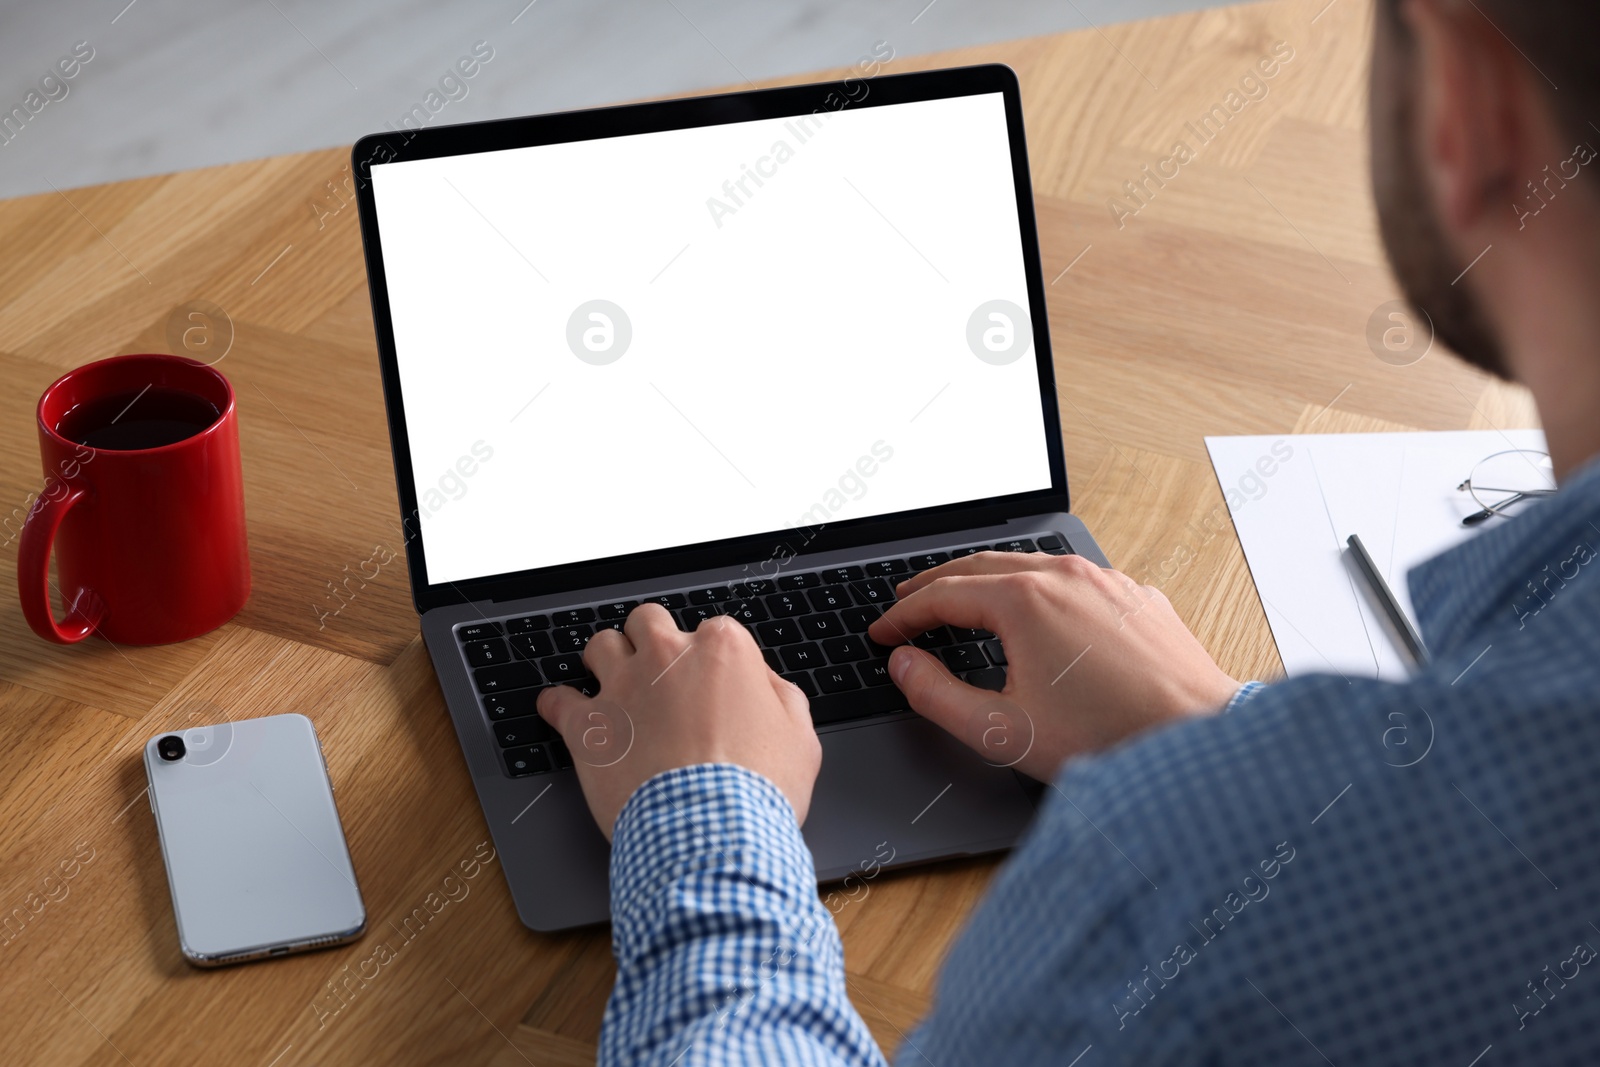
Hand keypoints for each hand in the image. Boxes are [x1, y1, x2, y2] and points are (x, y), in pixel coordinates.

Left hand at [537, 606, 820, 838]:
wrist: (711, 833)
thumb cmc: (758, 789)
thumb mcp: (800, 738)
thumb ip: (779, 697)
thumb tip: (764, 685)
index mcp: (721, 650)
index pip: (712, 631)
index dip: (711, 659)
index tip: (710, 684)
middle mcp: (667, 656)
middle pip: (648, 622)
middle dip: (651, 640)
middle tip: (657, 669)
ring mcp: (623, 687)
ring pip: (600, 645)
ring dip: (605, 660)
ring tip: (612, 682)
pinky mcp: (587, 726)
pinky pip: (557, 700)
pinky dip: (558, 705)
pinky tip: (562, 711)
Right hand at [867, 552, 1238, 781]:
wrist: (1197, 737)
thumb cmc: (1107, 738)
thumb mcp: (1002, 730)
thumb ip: (937, 695)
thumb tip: (905, 664)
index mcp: (1024, 599)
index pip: (942, 595)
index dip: (903, 615)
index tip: (882, 633)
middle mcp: (1064, 575)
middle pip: (979, 567)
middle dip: (935, 585)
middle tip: (904, 603)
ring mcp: (1104, 580)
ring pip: (1028, 565)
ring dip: (984, 580)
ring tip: (958, 599)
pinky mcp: (1135, 595)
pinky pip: (1072, 578)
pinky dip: (1035, 587)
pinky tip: (1032, 611)